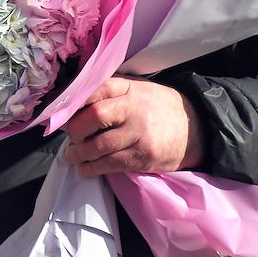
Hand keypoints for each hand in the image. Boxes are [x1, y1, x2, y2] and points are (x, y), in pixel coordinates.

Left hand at [60, 77, 204, 175]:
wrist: (196, 128)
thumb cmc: (158, 108)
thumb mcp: (138, 89)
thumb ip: (112, 91)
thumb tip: (74, 102)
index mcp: (129, 88)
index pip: (97, 88)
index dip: (75, 100)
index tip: (61, 112)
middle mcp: (135, 108)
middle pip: (95, 115)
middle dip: (75, 129)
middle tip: (69, 137)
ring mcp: (140, 134)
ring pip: (100, 144)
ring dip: (78, 153)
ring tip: (71, 156)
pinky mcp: (144, 156)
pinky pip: (111, 164)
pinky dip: (92, 168)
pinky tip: (85, 169)